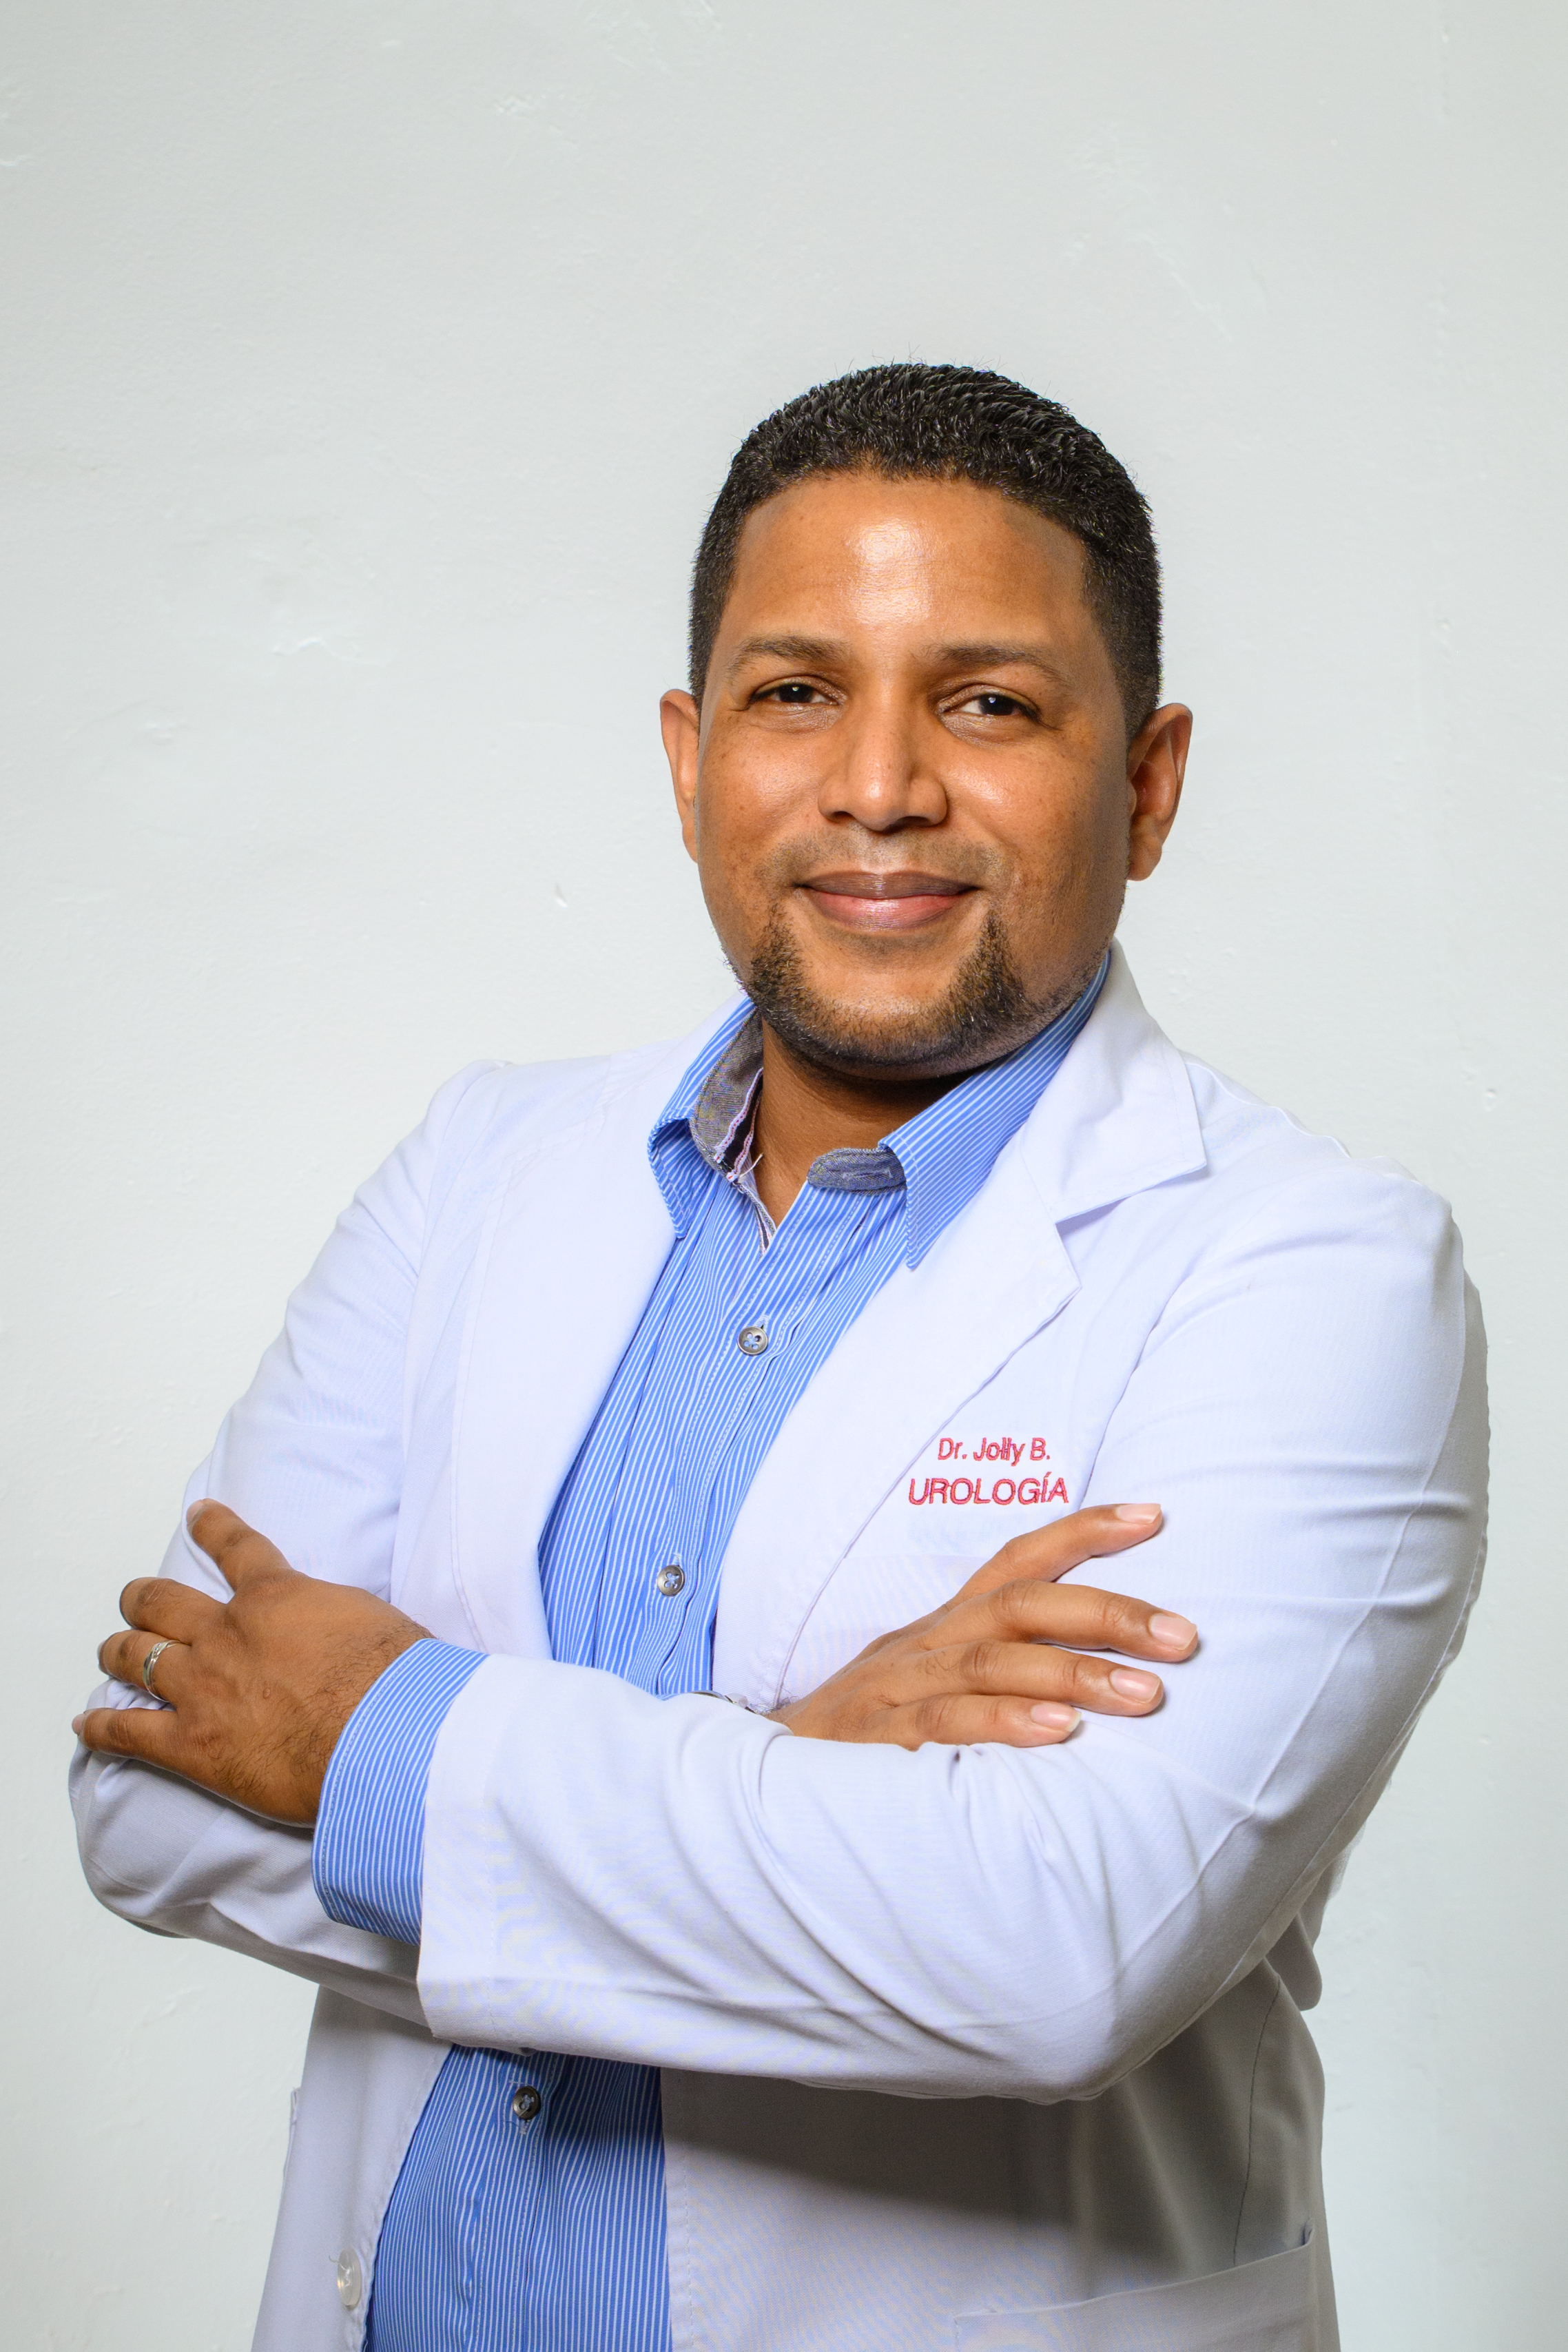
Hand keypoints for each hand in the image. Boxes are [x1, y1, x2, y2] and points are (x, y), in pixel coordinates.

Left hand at [74, 1503, 431, 1822]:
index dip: (212, 1527)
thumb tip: (347, 1629)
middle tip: (138, 1598)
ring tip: (110, 1650)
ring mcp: (201, 1688)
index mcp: (276, 1597)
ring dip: (118, 1651)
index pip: (235, 1547)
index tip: (199, 1515)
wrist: (382, 1736)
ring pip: (134, 1656)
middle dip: (144, 1598)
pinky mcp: (191, 1745)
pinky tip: (85, 1724)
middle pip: (163, 1602)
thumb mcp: (377, 1621)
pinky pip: (128, 1732)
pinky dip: (101, 1727)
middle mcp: (227, 1634)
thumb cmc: (394, 1682)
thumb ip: (341, 1618)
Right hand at [773, 1504, 1194, 1748]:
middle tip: (1183, 1636)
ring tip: (1143, 1694)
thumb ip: (1003, 1677)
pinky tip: (1057, 1733)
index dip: (1082, 1530)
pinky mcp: (876, 1739)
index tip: (1155, 1515)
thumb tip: (1106, 1677)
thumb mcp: (935, 1690)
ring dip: (1072, 1672)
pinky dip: (1004, 1722)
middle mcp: (925, 1643)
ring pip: (991, 1659)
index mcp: (944, 1626)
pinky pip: (945, 1723)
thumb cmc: (871, 1737)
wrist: (764, 1781)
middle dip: (1106, 1612)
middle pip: (1020, 1604)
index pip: (1017, 1560)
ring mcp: (898, 1687)